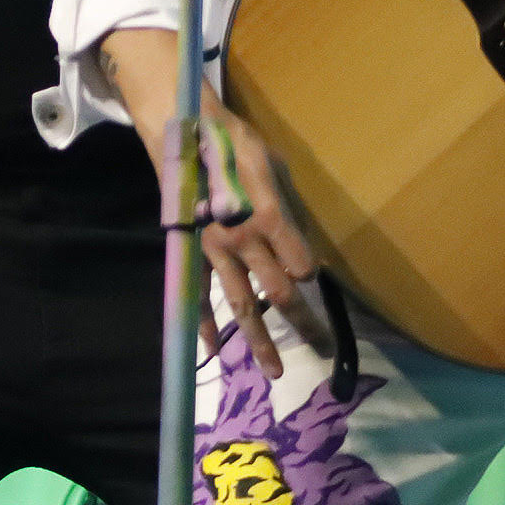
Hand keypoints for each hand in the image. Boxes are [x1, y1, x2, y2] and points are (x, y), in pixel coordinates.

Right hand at [191, 114, 330, 378]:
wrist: (181, 133)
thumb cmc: (234, 144)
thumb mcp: (272, 165)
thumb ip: (289, 208)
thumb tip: (306, 244)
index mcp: (266, 214)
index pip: (300, 260)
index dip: (312, 274)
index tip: (316, 279)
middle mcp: (241, 238)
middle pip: (278, 291)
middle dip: (304, 322)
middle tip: (323, 348)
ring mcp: (212, 250)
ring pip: (241, 304)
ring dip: (259, 340)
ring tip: (274, 372)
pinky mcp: (190, 251)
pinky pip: (198, 295)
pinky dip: (205, 325)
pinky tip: (215, 350)